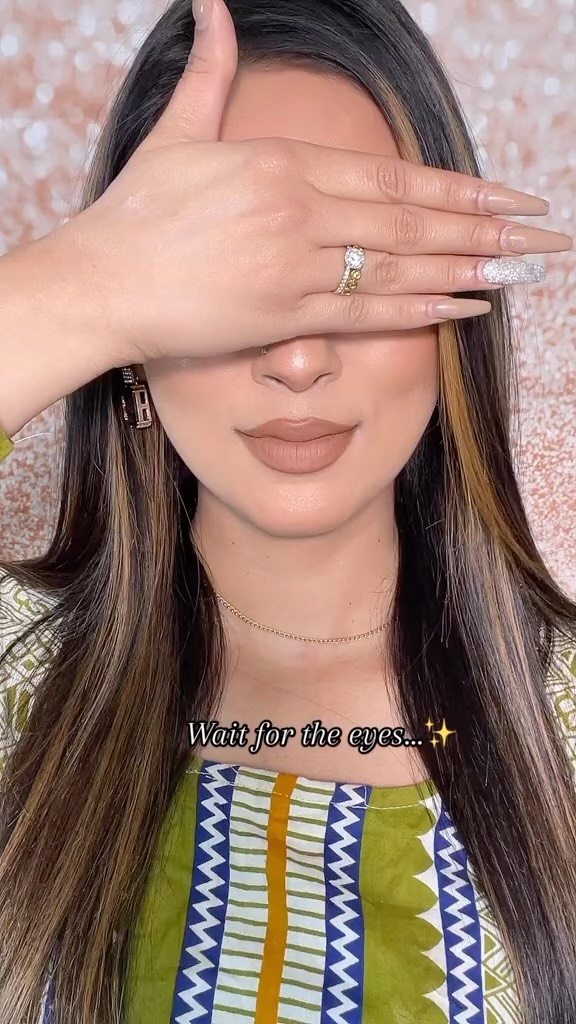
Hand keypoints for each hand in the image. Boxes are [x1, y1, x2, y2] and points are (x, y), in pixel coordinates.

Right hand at [59, 0, 570, 367]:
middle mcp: (299, 212)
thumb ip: (210, 73)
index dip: (457, 190)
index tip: (506, 196)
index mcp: (281, 163)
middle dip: (484, 229)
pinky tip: (465, 308)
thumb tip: (209, 4)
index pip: (391, 178)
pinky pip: (367, 315)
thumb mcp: (176, 132)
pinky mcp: (282, 317)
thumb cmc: (135, 213)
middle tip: (542, 236)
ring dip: (468, 269)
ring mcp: (294, 267)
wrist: (99, 283)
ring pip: (400, 267)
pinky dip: (421, 311)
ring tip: (522, 272)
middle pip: (411, 221)